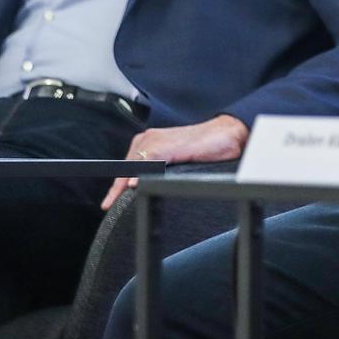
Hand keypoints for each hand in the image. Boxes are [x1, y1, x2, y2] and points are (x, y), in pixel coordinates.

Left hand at [101, 114, 250, 209]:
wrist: (230, 134)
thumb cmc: (210, 146)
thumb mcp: (180, 162)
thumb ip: (163, 171)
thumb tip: (144, 187)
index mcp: (152, 141)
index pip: (128, 165)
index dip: (118, 184)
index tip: (110, 201)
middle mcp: (151, 138)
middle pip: (126, 166)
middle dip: (116, 187)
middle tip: (108, 205)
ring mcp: (158, 140)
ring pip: (133, 164)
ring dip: (122, 183)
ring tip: (114, 200)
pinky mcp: (168, 145)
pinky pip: (147, 161)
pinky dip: (138, 174)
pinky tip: (133, 186)